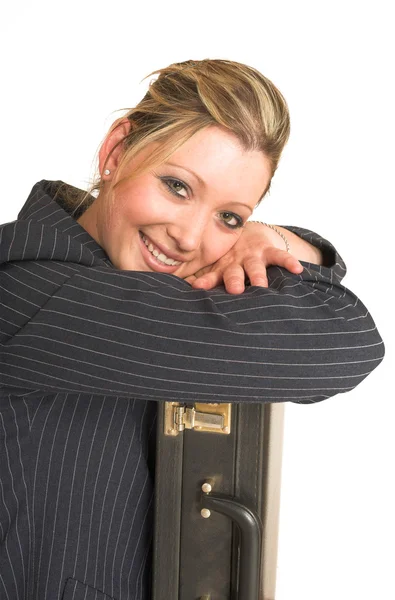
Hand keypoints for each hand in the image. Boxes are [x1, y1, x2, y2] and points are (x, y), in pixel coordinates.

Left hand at [184, 222, 303, 293]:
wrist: (248, 233)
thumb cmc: (229, 259)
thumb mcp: (216, 267)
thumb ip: (202, 280)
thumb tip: (182, 291)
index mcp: (222, 268)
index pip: (212, 277)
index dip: (205, 282)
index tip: (197, 288)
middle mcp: (236, 262)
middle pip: (234, 273)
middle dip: (234, 281)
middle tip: (234, 290)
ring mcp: (253, 256)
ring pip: (256, 267)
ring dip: (258, 275)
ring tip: (261, 285)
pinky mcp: (269, 251)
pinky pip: (280, 256)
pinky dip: (288, 262)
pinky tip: (297, 269)